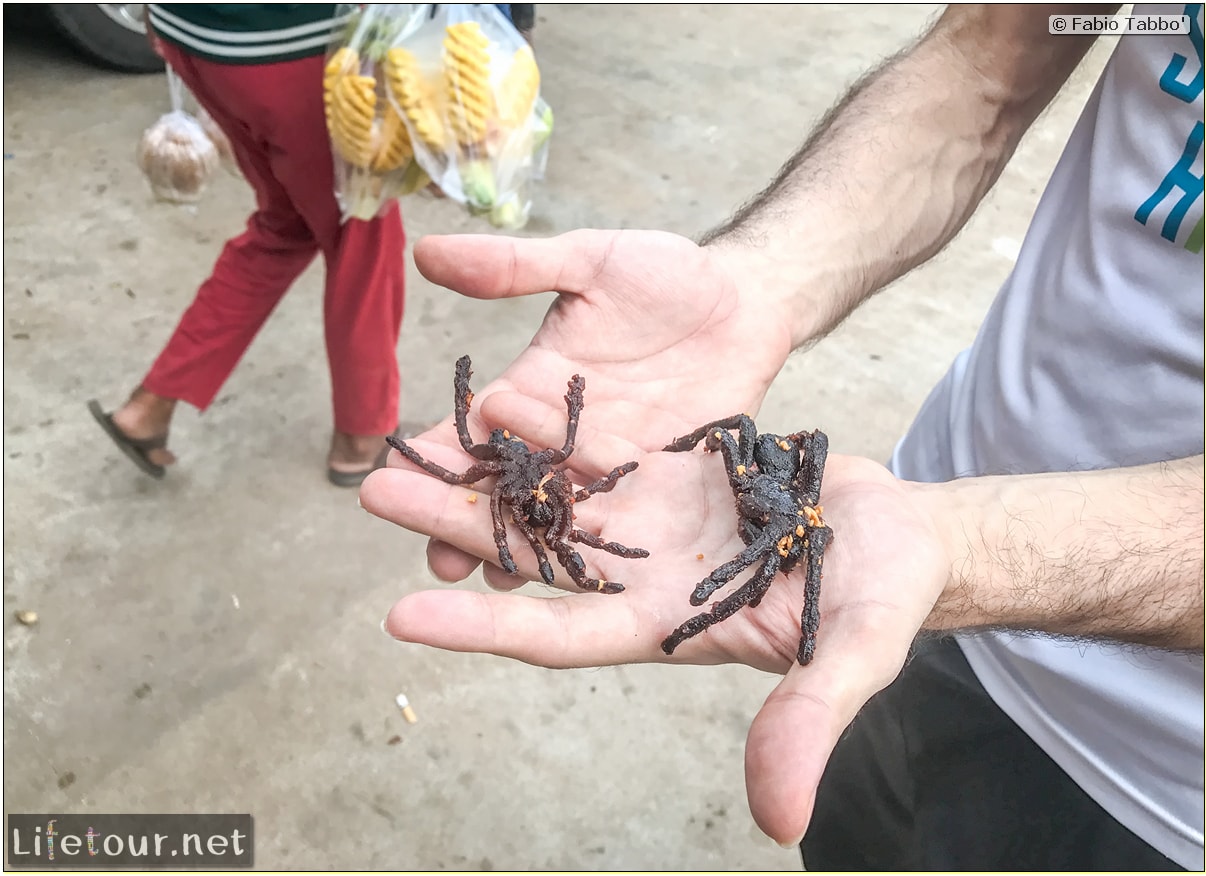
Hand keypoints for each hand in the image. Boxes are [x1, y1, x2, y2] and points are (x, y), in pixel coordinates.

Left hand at [363, 403, 949, 846]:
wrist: (903, 531)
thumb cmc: (884, 595)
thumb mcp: (854, 655)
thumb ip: (809, 721)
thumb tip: (780, 824)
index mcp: (664, 628)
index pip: (557, 635)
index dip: (484, 627)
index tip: (402, 614)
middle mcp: (639, 578)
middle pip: (532, 557)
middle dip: (456, 528)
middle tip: (374, 489)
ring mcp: (649, 524)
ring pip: (549, 496)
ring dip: (484, 471)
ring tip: (411, 437)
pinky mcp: (666, 474)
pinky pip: (593, 446)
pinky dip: (548, 424)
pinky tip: (496, 398)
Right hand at [405, 229, 793, 581]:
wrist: (747, 301)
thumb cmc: (666, 275)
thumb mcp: (588, 261)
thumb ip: (513, 266)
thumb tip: (423, 249)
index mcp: (531, 391)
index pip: (470, 433)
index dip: (433, 460)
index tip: (386, 487)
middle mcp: (561, 440)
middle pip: (505, 489)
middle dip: (467, 523)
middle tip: (434, 562)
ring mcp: (609, 470)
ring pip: (556, 519)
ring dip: (524, 549)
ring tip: (493, 584)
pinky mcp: (658, 488)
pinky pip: (620, 525)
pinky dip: (593, 552)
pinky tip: (573, 582)